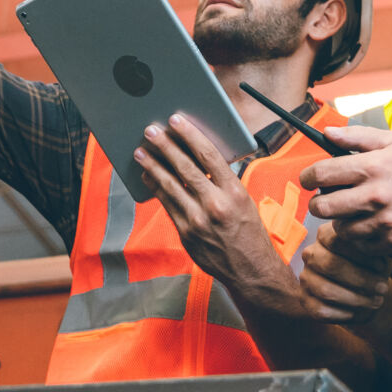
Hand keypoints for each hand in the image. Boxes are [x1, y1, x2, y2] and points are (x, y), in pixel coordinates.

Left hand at [135, 115, 297, 308]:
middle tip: (150, 130)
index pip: (208, 155)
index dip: (190, 135)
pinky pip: (167, 205)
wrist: (250, 270)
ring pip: (170, 186)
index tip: (176, 121)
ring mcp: (198, 220)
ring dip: (153, 166)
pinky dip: (156, 188)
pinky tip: (148, 177)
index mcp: (234, 191)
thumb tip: (199, 157)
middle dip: (165, 146)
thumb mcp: (244, 200)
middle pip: (185, 167)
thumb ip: (223, 180)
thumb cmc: (249, 231)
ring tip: (140, 152)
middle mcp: (215, 204)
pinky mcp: (186, 234)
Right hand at [298, 234, 391, 323]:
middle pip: (331, 265)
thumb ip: (376, 252)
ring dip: (355, 299)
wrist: (363, 289)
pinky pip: (320, 310)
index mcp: (325, 236)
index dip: (361, 255)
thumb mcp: (376, 255)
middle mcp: (311, 254)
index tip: (382, 267)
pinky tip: (359, 312)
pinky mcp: (305, 300)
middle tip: (383, 288)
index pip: (337, 241)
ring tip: (376, 301)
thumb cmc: (370, 267)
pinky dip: (343, 313)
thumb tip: (382, 258)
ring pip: (326, 290)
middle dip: (361, 279)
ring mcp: (305, 277)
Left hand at [301, 123, 391, 250]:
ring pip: (341, 230)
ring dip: (341, 221)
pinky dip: (360, 238)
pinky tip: (369, 225)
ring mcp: (386, 222)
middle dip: (317, 203)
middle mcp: (377, 196)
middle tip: (325, 199)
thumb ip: (357, 137)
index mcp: (373, 166)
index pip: (321, 174)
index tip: (307, 180)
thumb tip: (327, 133)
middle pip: (323, 207)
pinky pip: (362, 246)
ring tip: (353, 212)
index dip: (306, 177)